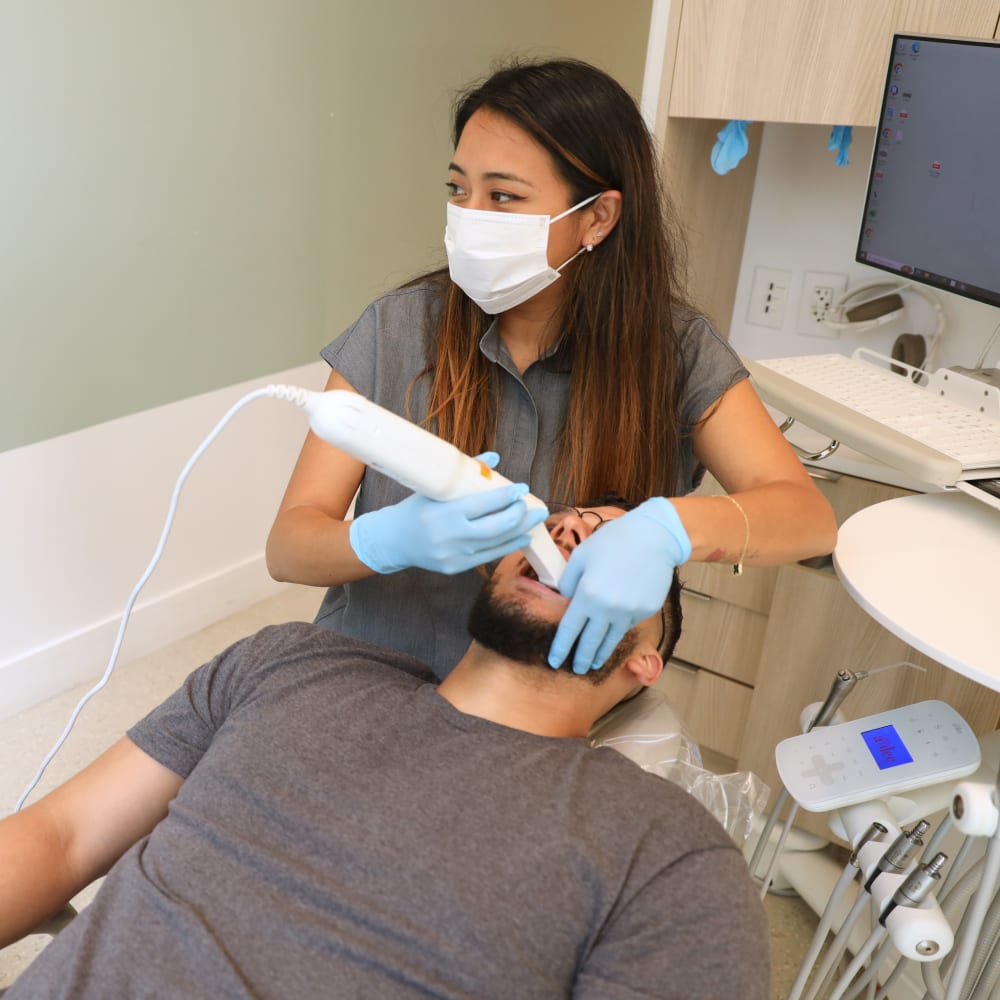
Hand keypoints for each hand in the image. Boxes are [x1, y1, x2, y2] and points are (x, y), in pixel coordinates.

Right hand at [350, 454, 547, 574]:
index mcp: (444, 513)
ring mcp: (454, 554)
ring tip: (535, 520)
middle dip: (519, 515)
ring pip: (496, 543)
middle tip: (535, 506)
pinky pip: (489, 556)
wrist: (394, 540)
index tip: (522, 489)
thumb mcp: (435, 489)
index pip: (483, 504)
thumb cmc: (416, 509)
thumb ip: (465, 473)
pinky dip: (508, 546)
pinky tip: (521, 537)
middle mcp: (450, 536)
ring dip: (520, 531)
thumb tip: (494, 458)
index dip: (506, 496)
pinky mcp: (456, 567)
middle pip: (496, 526)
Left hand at [548, 498, 690, 673]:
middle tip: (576, 670)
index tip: (554, 661)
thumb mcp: (581, 555)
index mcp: (587, 595)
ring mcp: (629, 613)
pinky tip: (613, 636)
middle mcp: (607, 609)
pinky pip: (627, 626)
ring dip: (600, 654)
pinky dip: (618, 633)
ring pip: (611, 640)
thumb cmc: (614, 541)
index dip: (561, 648)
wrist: (654, 538)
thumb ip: (569, 580)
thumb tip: (566, 598)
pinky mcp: (645, 611)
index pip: (570, 630)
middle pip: (590, 642)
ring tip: (594, 663)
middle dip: (581, 658)